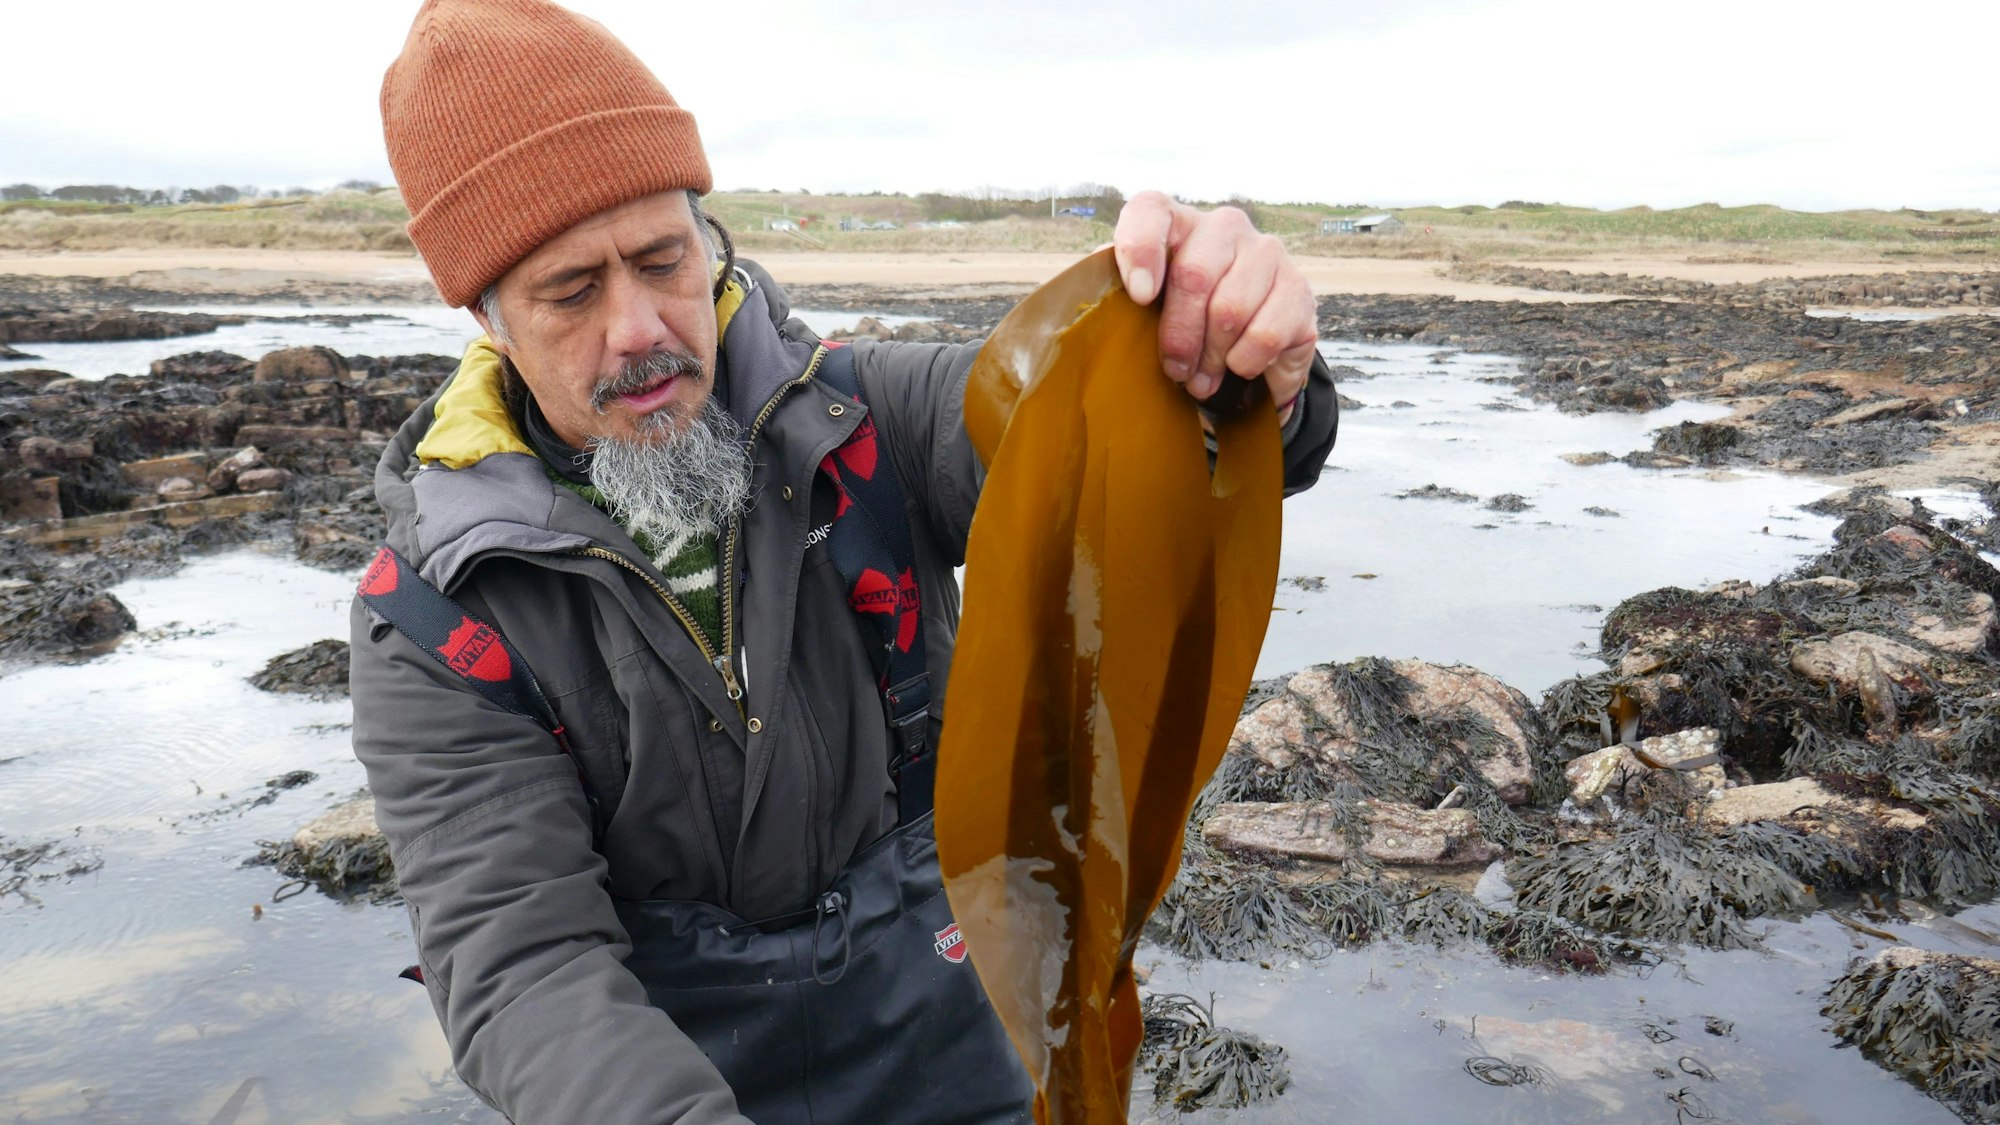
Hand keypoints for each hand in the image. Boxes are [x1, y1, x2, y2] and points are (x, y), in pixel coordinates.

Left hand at [1112, 191, 1317, 420]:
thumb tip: (1091, 306)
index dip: (1140, 250)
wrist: (1247, 348)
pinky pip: (1266, 334)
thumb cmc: (1182, 323)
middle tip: (1174, 371)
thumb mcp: (1145, 310)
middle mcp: (1224, 226)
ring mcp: (1267, 252)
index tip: (1139, 297)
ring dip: (1212, 357)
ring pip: (1231, 310)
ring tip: (1202, 378)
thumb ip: (1117, 298)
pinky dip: (1245, 363)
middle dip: (1179, 335)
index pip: (1150, 211)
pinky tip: (1238, 367)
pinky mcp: (1299, 289)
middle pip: (1194, 274)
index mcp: (1177, 223)